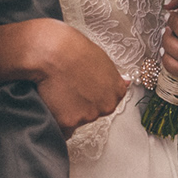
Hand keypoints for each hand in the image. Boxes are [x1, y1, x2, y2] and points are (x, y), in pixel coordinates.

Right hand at [0, 18, 125, 132]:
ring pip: (76, 121)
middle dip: (80, 105)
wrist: (51, 52)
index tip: (81, 88)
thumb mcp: (100, 58)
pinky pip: (61, 128)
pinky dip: (55, 120)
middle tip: (67, 87)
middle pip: (92, 113)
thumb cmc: (72, 49)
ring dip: (67, 112)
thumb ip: (113, 77)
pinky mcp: (69, 123)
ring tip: (56, 91)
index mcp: (116, 91)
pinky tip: (50, 103)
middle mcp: (106, 106)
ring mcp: (88, 116)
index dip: (90, 94)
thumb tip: (127, 82)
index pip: (106, 103)